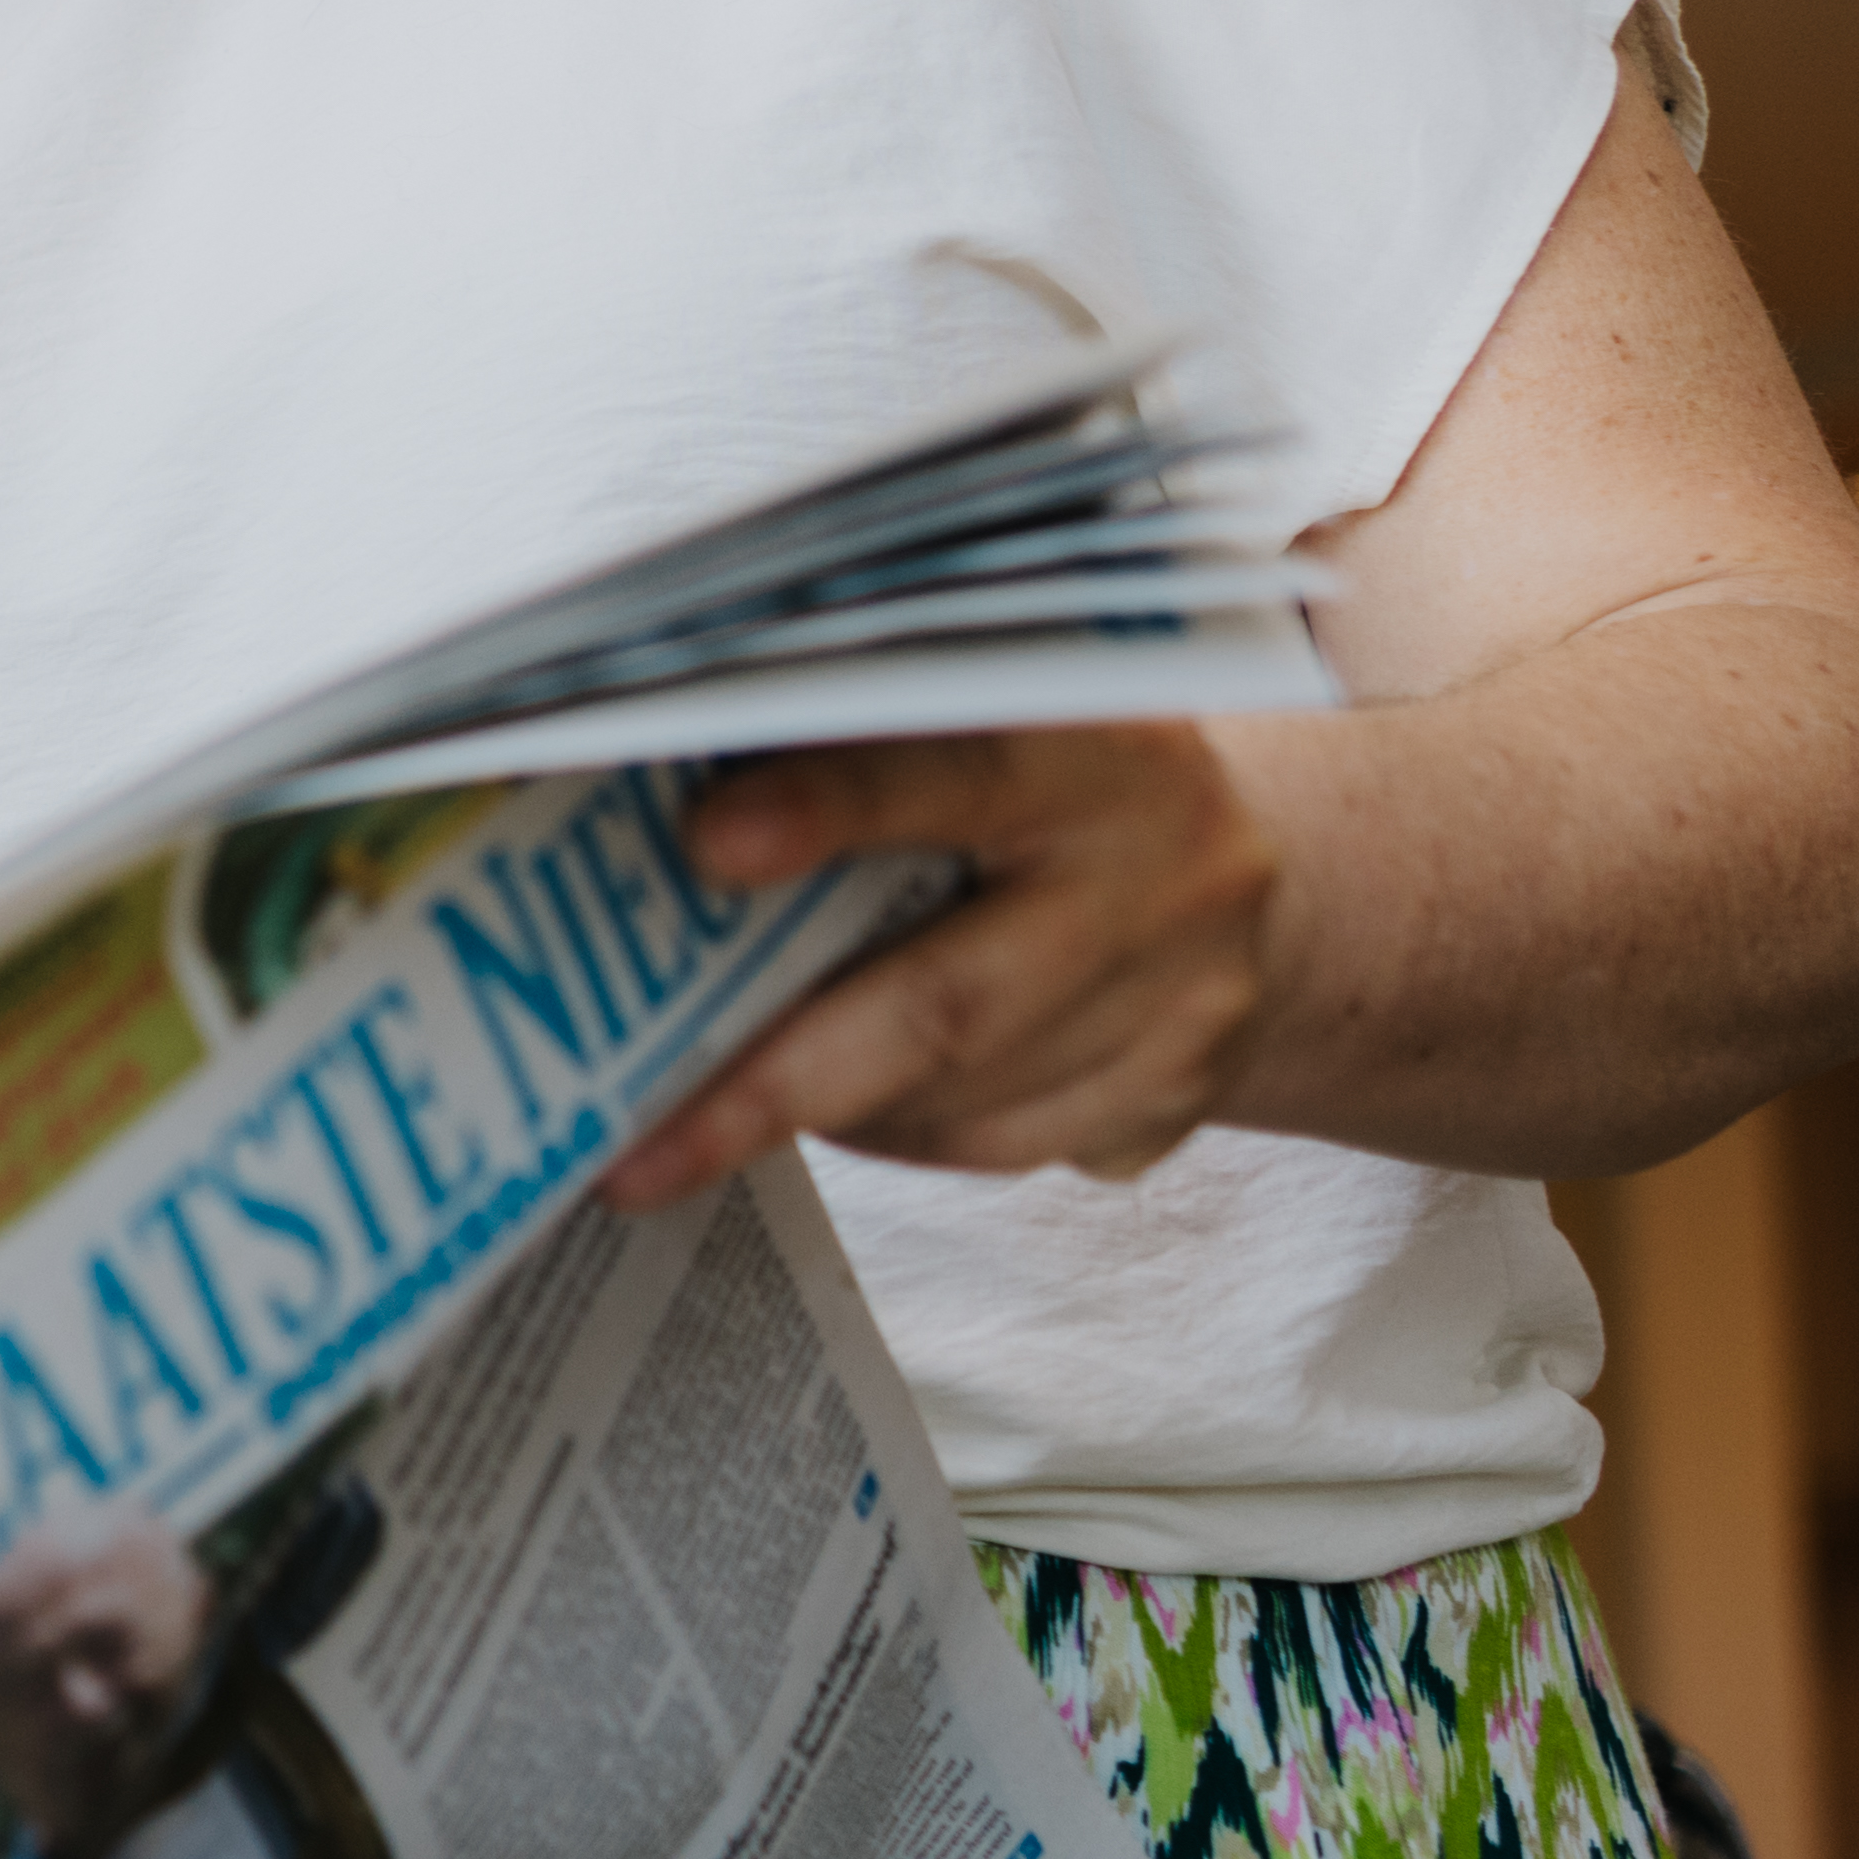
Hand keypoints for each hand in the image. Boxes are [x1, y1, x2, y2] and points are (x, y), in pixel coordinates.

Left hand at [608, 723, 1285, 1211]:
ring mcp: (1190, 994)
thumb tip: (632, 778)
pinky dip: (893, 1132)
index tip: (710, 844)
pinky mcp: (1178, 1090)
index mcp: (1100, 739)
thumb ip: (850, 734)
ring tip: (693, 1121)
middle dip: (773, 1075)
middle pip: (948, 1001)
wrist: (1226, 853)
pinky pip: (1001, 1144)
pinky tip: (833, 1103)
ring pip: (965, 1102)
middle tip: (631, 1145)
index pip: (960, 772)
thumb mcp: (974, 713)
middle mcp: (1169, 868)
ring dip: (820, 1111)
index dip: (835, 807)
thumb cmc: (1034, 770)